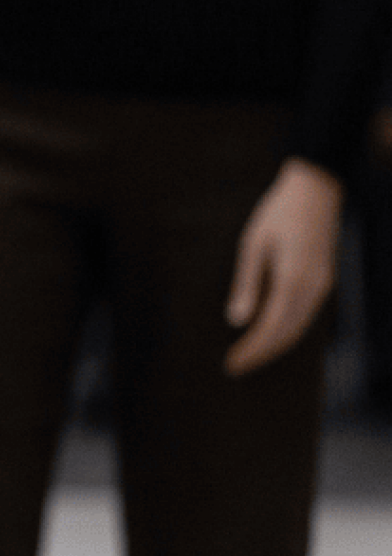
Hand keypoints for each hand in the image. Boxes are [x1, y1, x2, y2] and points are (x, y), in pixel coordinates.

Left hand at [224, 158, 341, 374]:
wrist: (316, 189)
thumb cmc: (277, 212)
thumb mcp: (253, 245)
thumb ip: (246, 284)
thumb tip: (236, 321)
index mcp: (293, 280)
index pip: (271, 328)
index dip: (251, 350)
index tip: (231, 364)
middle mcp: (314, 288)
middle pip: (287, 334)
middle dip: (261, 353)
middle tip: (235, 367)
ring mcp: (323, 285)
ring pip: (299, 327)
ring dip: (275, 345)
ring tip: (248, 355)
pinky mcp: (324, 280)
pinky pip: (305, 314)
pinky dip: (287, 329)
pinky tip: (269, 333)